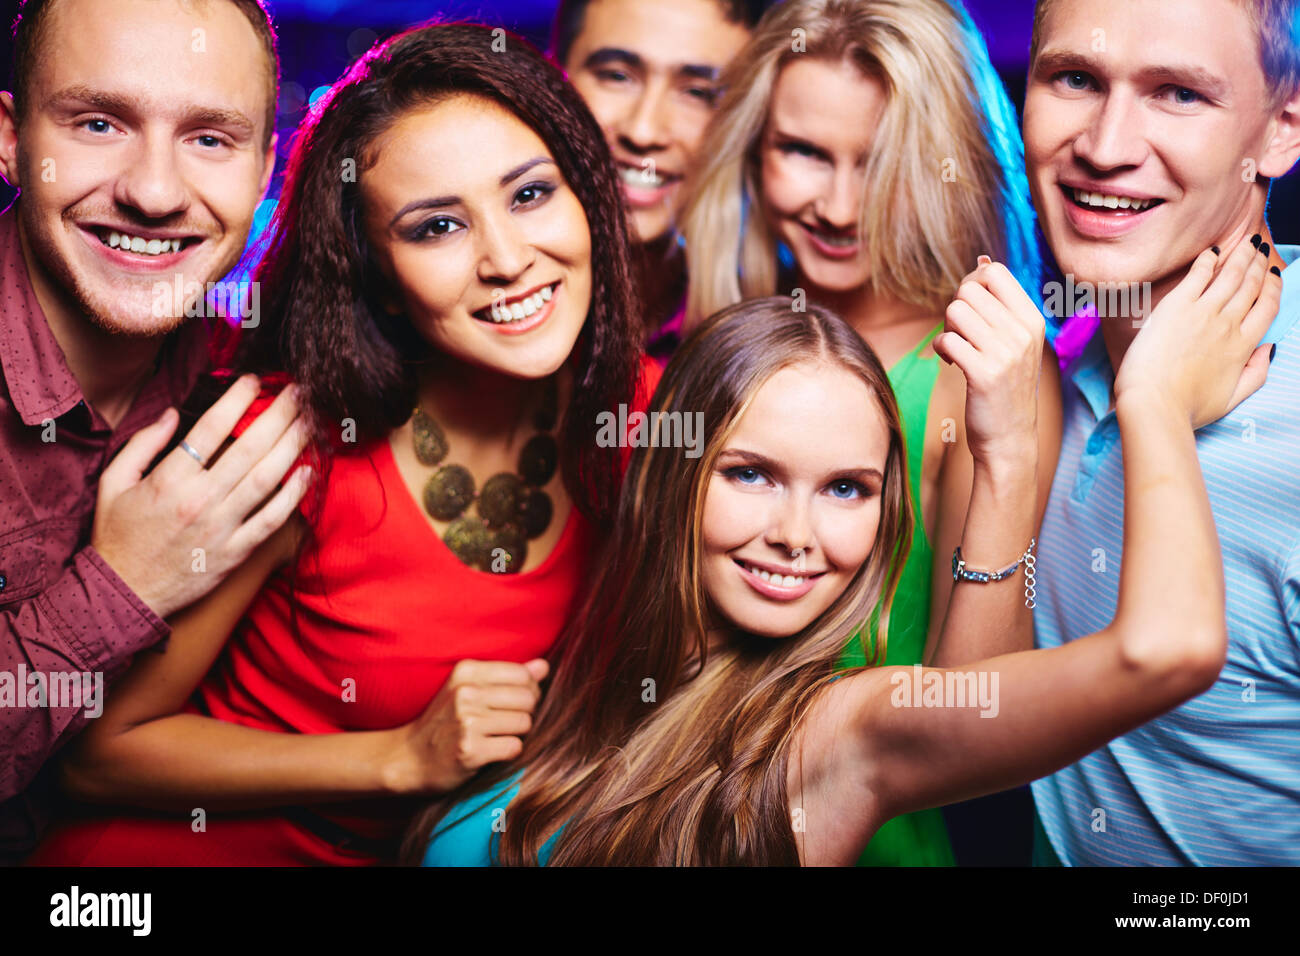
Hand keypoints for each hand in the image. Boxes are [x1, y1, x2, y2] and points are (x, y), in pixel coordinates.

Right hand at [91, 374, 311, 618]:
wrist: (124, 593)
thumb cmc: (118, 537)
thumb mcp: (114, 483)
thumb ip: (142, 445)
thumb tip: (170, 414)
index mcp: (170, 480)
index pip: (210, 429)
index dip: (236, 400)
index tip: (252, 380)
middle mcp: (200, 500)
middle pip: (249, 448)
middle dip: (278, 415)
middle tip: (298, 392)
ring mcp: (222, 527)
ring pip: (267, 479)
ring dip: (293, 446)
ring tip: (310, 421)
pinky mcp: (236, 551)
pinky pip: (272, 519)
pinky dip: (294, 495)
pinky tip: (309, 472)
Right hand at [386, 658, 548, 794]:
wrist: (407, 758)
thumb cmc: (444, 722)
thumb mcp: (468, 690)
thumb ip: (508, 676)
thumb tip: (543, 666)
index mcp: (466, 671)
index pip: (522, 675)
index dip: (528, 691)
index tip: (513, 703)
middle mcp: (466, 693)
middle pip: (528, 698)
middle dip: (524, 713)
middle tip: (503, 723)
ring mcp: (467, 722)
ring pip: (524, 723)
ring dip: (515, 734)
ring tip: (494, 736)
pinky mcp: (470, 750)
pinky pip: (514, 747)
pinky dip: (507, 752)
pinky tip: (490, 751)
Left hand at [934, 256, 1045, 466]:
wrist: (1009, 437)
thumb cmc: (1005, 385)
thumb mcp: (1014, 340)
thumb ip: (999, 303)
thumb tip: (982, 259)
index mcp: (1032, 319)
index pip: (995, 272)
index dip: (971, 283)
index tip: (969, 307)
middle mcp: (1022, 332)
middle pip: (968, 290)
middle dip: (955, 309)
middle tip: (961, 333)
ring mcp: (1005, 353)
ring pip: (954, 311)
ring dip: (946, 328)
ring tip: (957, 348)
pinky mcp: (983, 374)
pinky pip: (945, 340)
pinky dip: (940, 349)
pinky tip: (951, 363)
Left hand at [1114, 237, 1280, 426]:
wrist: (1153, 403)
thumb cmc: (1187, 408)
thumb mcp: (1233, 398)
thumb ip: (1256, 373)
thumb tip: (1270, 349)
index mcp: (1243, 346)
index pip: (1267, 306)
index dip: (1273, 286)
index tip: (1273, 274)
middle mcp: (1228, 324)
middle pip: (1251, 285)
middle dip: (1258, 263)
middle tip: (1259, 249)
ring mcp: (1202, 313)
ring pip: (1231, 275)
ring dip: (1241, 256)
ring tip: (1246, 244)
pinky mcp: (1176, 307)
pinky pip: (1198, 274)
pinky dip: (1209, 260)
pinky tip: (1213, 251)